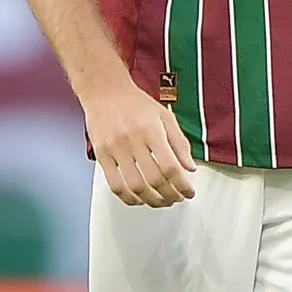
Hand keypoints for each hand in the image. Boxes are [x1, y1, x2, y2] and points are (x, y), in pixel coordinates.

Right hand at [85, 79, 196, 206]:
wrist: (104, 90)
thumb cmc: (135, 102)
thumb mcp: (165, 116)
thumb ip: (179, 142)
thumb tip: (190, 167)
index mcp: (152, 130)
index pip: (171, 166)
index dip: (183, 185)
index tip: (189, 192)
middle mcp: (133, 140)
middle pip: (155, 179)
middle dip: (170, 195)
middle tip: (177, 199)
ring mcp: (115, 149)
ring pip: (135, 186)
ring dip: (151, 200)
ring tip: (161, 201)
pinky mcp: (101, 155)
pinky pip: (114, 184)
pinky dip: (128, 197)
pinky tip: (138, 199)